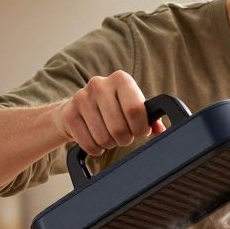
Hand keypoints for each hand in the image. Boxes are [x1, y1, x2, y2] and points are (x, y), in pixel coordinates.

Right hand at [49, 70, 164, 156]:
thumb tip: (160, 129)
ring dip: (110, 143)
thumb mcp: (131, 106)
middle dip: (125, 138)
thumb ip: (149, 117)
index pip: (135, 109)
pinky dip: (95, 149)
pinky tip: (95, 139)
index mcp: (121, 79)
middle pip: (119, 128)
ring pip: (104, 138)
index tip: (139, 131)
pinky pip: (89, 144)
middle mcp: (100, 84)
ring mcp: (82, 98)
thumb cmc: (110, 108)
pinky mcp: (69, 114)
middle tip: (123, 135)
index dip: (140, 127)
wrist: (74, 109)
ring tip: (108, 135)